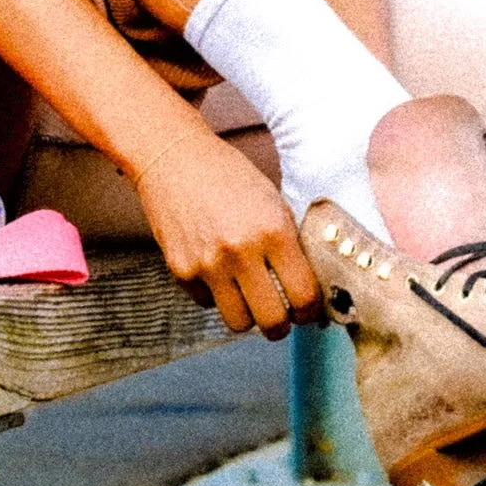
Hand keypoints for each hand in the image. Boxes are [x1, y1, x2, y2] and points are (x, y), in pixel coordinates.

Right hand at [135, 130, 323, 336]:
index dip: (311, 311)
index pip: (303, 294)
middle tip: (281, 319)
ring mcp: (207, 265)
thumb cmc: (229, 177)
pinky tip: (217, 271)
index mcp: (272, 231)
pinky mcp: (181, 271)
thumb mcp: (272, 202)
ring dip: (248, 317)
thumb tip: (308, 289)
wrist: (174, 159)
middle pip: (271, 321)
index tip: (309, 312)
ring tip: (249, 300)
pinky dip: (216, 296)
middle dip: (281, 327)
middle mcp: (240, 252)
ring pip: (237, 323)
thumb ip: (290, 245)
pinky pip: (207, 303)